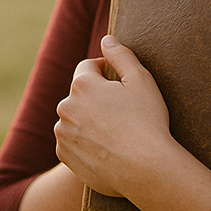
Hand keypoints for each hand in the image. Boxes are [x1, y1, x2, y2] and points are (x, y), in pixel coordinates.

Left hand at [54, 35, 175, 198]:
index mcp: (82, 84)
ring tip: (115, 133)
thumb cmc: (148, 123)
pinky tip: (106, 149)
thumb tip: (106, 40)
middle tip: (122, 113)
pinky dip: (84, 143)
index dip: (106, 73)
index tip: (121, 86)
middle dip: (96, 98)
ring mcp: (62, 133)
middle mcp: (65, 106)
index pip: (88, 67)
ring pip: (74, 119)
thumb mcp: (141, 81)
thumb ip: (121, 55)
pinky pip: (72, 142)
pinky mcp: (64, 155)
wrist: (145, 170)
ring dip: (88, 120)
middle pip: (80, 94)